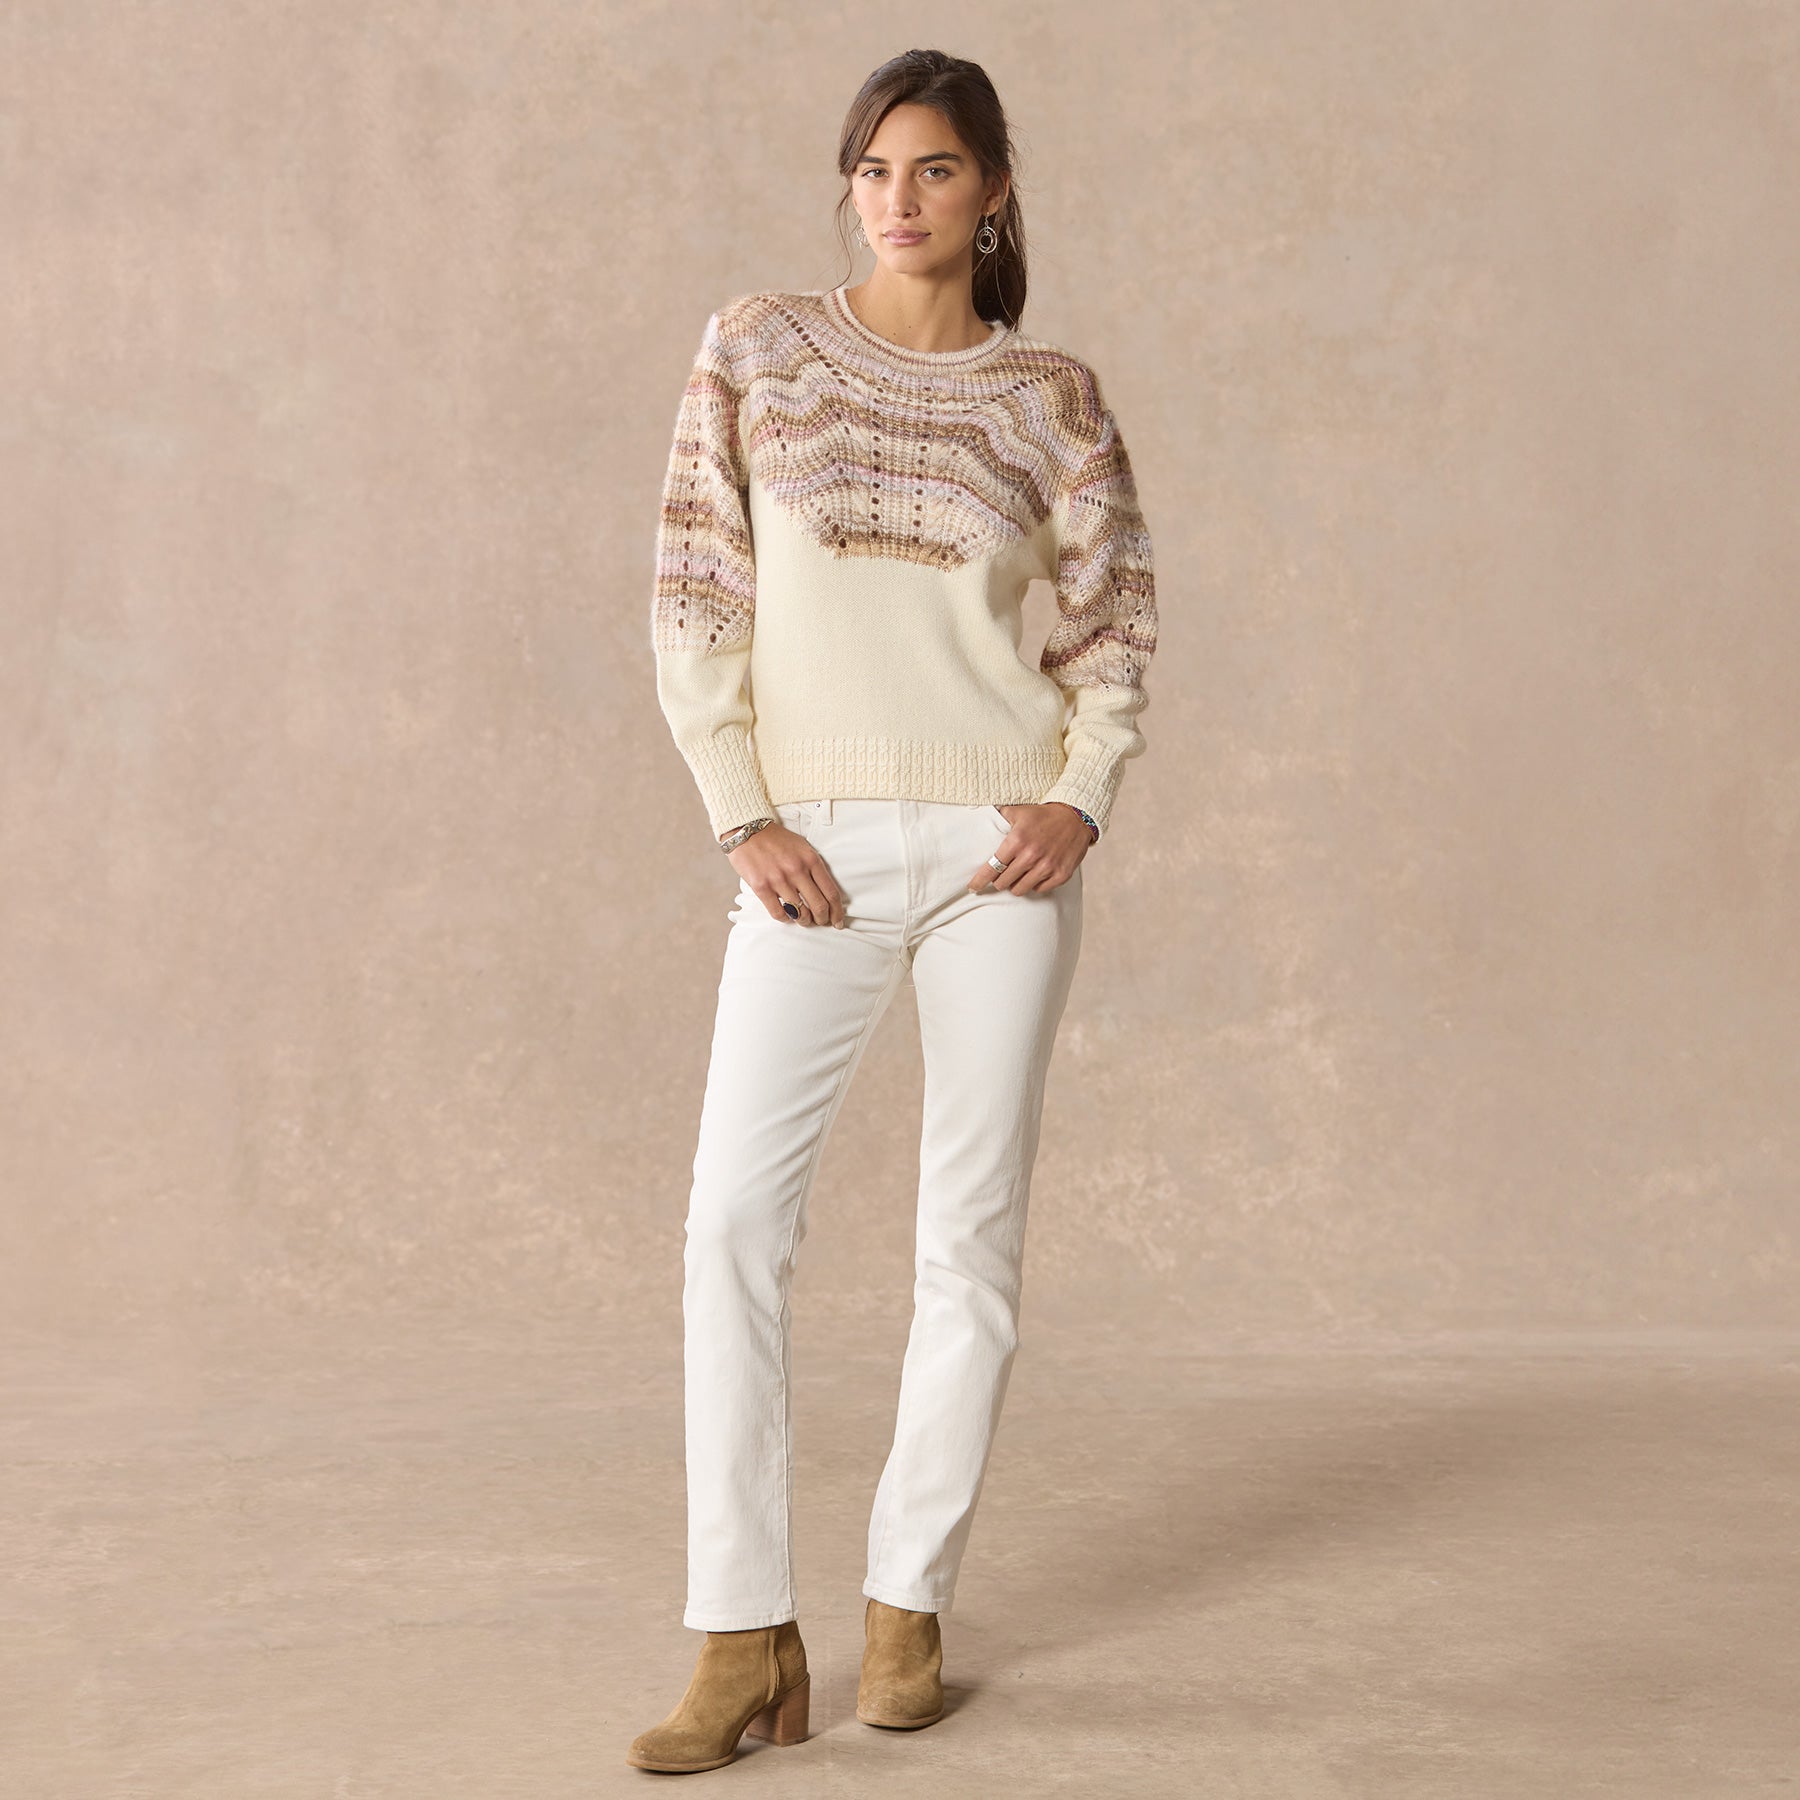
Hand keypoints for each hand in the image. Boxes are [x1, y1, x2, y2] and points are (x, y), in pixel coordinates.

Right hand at [727, 822, 846, 927]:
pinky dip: (786, 919)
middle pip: (819, 906)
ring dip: (804, 921)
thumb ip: (814, 867)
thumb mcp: (802, 847)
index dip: (837, 912)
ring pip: (799, 913)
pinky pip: (778, 913)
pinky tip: (787, 916)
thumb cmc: (776, 840)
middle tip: (822, 922)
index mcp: (810, 859)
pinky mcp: (761, 887)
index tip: (837, 921)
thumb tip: (825, 892)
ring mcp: (778, 880)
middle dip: (823, 919)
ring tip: (804, 920)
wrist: (747, 831)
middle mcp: (797, 870)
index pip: (831, 893)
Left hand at [969, 803, 1091, 894]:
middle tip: (1001, 875)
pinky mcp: (1061, 875)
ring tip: (1018, 875)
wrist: (1077, 817)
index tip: (972, 887)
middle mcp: (1031, 856)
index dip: (980, 880)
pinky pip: (1039, 889)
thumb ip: (999, 816)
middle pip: (1003, 882)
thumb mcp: (1019, 811)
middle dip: (999, 881)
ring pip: (1020, 889)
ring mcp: (1047, 867)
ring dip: (1015, 884)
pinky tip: (1035, 874)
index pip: (992, 867)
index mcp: (1017, 840)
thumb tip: (979, 815)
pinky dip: (1035, 884)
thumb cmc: (1044, 815)